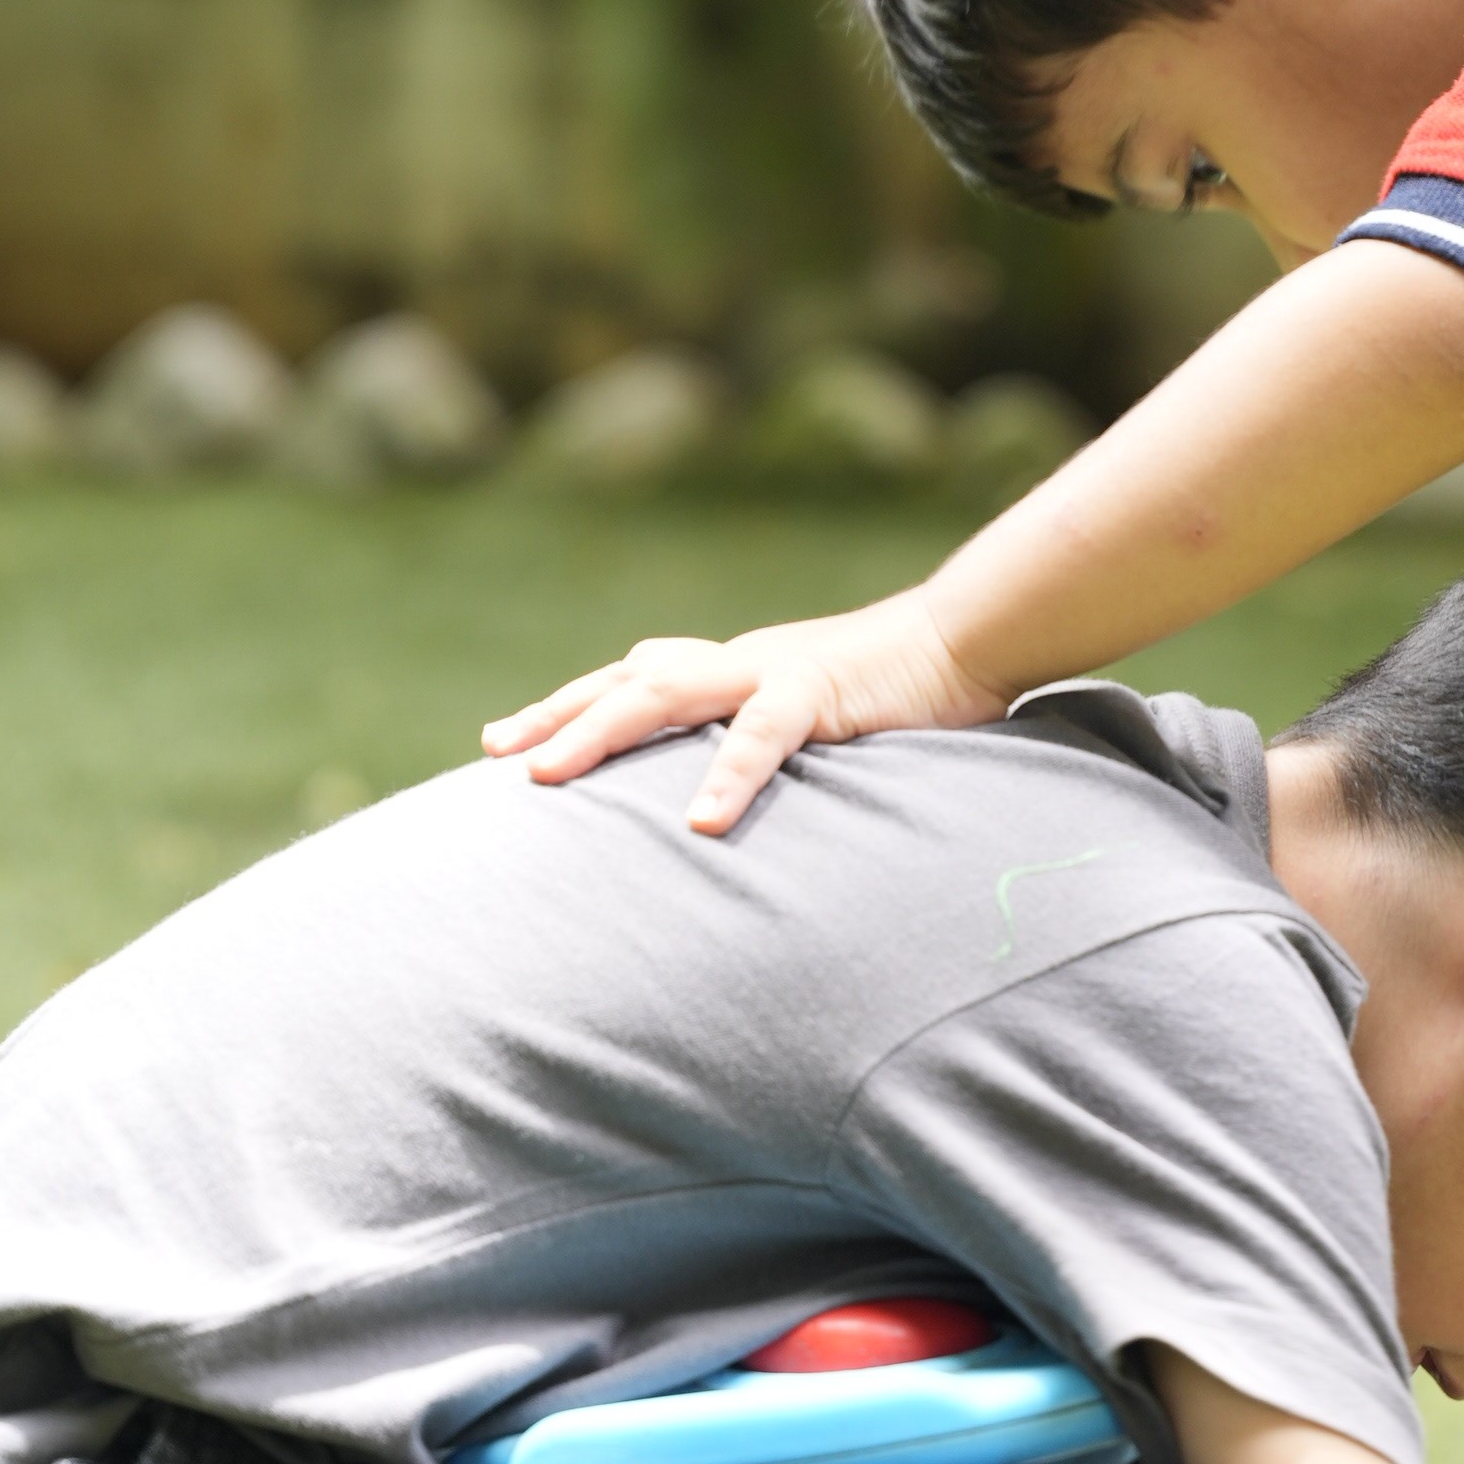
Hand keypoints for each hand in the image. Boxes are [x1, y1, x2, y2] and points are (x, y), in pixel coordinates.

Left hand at [480, 591, 1005, 833]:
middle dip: (556, 718)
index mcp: (730, 671)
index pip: (629, 682)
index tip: (503, 741)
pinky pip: (762, 737)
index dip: (566, 707)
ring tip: (546, 777)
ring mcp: (771, 672)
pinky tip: (700, 825)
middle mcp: (735, 664)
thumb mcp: (810, 718)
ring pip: (663, 695)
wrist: (967, 638)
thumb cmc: (896, 691)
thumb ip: (759, 744)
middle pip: (624, 683)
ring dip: (598, 734)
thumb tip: (715, 808)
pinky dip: (728, 779)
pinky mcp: (819, 691)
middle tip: (496, 754)